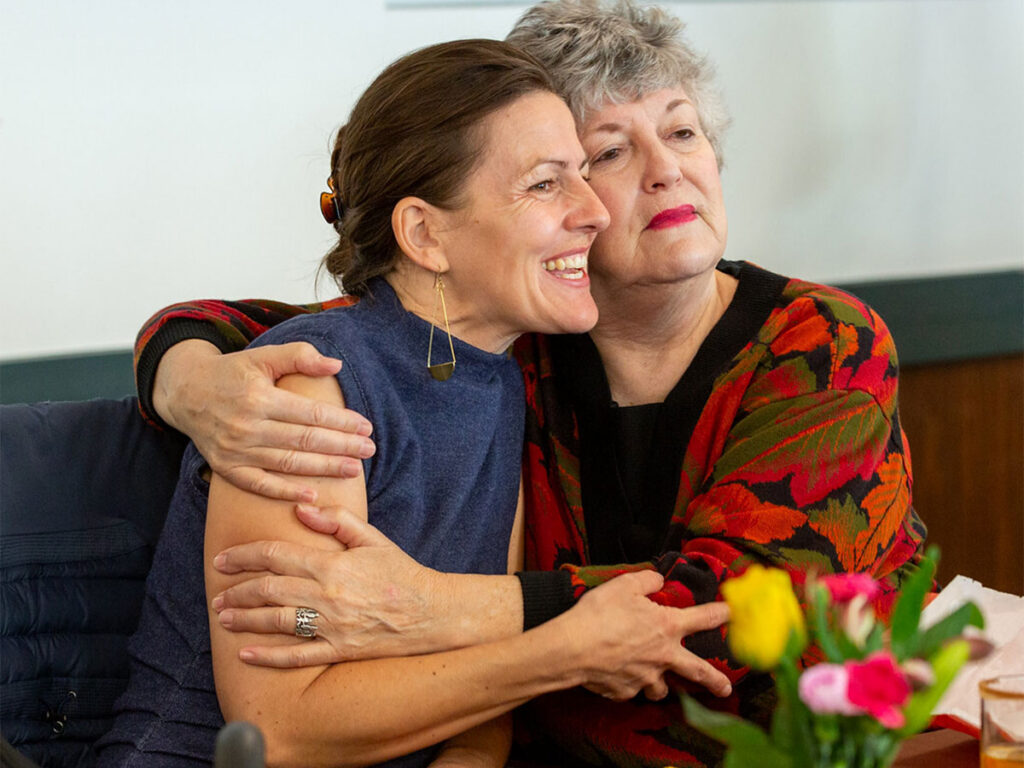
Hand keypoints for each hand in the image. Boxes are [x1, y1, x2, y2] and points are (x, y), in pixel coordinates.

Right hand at [154, 340, 375, 500]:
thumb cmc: (232, 373)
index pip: (310, 414)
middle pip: (304, 440)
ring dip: (323, 469)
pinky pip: (260, 484)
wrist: (186, 392)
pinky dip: (285, 492)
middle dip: (341, 446)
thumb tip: (336, 365)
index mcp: (259, 398)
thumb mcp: (263, 356)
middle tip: (369, 450)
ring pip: (288, 464)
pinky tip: (312, 495)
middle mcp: (247, 426)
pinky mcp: (226, 468)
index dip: (341, 421)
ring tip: (353, 470)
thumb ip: (299, 356)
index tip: (366, 427)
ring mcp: (236, 450)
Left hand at [211, 504, 447, 665]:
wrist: (431, 613)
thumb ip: (335, 520)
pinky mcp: (338, 650)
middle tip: (217, 591)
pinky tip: (246, 654)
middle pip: (268, 589)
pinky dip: (268, 656)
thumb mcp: (372, 538)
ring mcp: (331, 626)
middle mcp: (327, 595)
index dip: (244, 556)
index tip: (223, 559)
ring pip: (275, 622)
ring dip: (244, 619)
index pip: (276, 556)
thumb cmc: (401, 572)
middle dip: (237, 589)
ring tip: (223, 617)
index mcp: (333, 564)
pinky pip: (296, 656)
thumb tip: (300, 508)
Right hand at [559, 570, 731, 700]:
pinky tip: (617, 674)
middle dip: (715, 680)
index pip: (703, 618)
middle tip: (725, 688)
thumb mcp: (623, 585)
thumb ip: (646, 581)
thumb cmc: (598, 614)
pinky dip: (628, 683)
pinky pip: (631, 689)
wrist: (572, 648)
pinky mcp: (625, 691)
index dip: (721, 614)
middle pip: (698, 671)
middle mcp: (663, 656)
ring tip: (655, 679)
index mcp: (667, 626)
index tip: (733, 613)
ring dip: (661, 683)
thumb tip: (657, 581)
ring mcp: (645, 678)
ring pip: (661, 687)